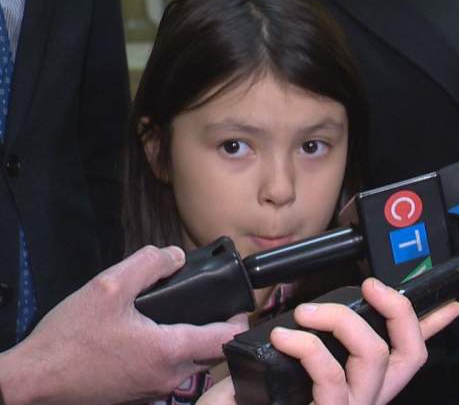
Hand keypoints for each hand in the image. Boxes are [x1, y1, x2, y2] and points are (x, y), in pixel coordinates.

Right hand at [0, 245, 247, 403]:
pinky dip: (168, 357)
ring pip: (190, 367)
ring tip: (178, 318)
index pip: (226, 339)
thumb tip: (176, 255)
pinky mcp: (138, 397)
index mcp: (169, 352)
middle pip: (212, 353)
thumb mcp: (107, 286)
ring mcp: (153, 391)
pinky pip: (167, 376)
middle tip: (208, 305)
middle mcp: (168, 378)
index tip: (237, 303)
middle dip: (215, 329)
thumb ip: (147, 264)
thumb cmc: (67, 340)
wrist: (33, 381)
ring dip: (191, 344)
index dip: (237, 319)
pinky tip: (149, 338)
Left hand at [198, 278, 458, 404]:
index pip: (408, 358)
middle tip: (372, 288)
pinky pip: (330, 375)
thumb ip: (299, 351)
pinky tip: (286, 337)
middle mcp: (363, 403)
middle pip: (410, 354)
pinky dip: (308, 345)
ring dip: (341, 321)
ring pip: (374, 356)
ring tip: (307, 313)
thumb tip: (300, 318)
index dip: (433, 328)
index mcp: (360, 390)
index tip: (449, 303)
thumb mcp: (277, 372)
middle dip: (397, 310)